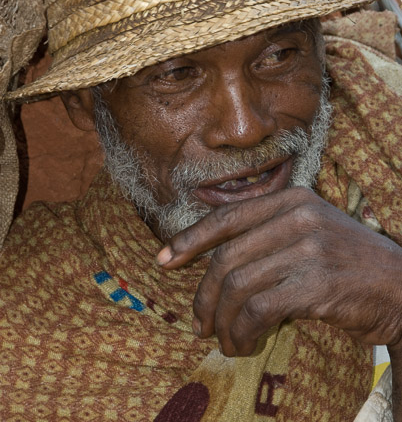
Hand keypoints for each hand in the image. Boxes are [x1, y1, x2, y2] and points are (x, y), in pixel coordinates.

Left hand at [157, 187, 401, 356]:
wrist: (401, 287)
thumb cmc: (347, 263)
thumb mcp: (309, 232)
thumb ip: (266, 236)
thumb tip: (211, 262)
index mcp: (290, 199)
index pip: (226, 217)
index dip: (189, 239)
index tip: (163, 261)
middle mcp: (297, 216)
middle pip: (226, 258)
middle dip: (203, 297)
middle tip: (199, 324)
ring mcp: (308, 248)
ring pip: (237, 286)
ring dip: (222, 322)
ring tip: (224, 341)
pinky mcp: (316, 284)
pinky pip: (258, 310)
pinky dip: (242, 332)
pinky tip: (245, 345)